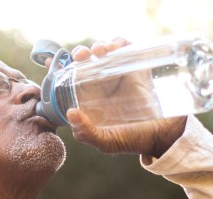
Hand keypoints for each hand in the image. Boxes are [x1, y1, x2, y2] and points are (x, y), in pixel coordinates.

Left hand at [62, 38, 186, 156]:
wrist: (163, 135)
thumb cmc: (133, 139)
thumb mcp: (106, 142)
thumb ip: (86, 133)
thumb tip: (71, 113)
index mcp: (90, 99)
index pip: (69, 79)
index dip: (58, 67)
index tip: (49, 61)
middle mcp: (102, 84)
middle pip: (85, 61)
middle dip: (79, 53)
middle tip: (80, 56)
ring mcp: (119, 74)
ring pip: (104, 51)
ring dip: (98, 45)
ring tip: (100, 52)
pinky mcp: (136, 67)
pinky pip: (125, 48)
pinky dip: (118, 42)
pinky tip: (114, 48)